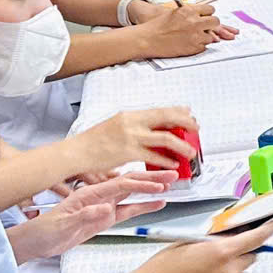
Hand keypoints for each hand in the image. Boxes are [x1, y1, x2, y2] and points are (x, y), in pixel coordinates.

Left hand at [6, 176, 165, 263]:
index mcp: (89, 195)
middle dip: (152, 178)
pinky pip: (128, 210)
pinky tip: (157, 203)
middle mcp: (99, 197)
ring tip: (170, 185)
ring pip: (132, 194)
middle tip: (173, 175)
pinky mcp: (104, 218)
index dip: (141, 185)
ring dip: (151, 189)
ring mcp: (103, 207)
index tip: (158, 185)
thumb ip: (84, 216)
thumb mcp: (63, 225)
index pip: (120, 185)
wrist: (36, 242)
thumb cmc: (44, 231)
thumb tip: (105, 209)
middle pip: (130, 184)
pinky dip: (144, 206)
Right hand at [76, 106, 199, 173]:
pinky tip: (174, 163)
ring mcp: (131, 137)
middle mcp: (132, 122)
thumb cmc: (94, 141)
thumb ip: (136, 126)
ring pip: (166, 138)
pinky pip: (154, 156)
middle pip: (167, 118)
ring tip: (191, 151)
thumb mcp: (116, 126)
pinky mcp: (129, 152)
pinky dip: (167, 159)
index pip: (160, 110)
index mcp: (130, 115)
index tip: (189, 114)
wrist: (77, 151)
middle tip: (196, 129)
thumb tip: (154, 128)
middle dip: (186, 123)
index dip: (179, 112)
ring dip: (182, 145)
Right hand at [123, 221, 272, 272]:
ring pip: (240, 270)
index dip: (269, 229)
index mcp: (221, 252)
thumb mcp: (189, 241)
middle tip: (229, 242)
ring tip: (207, 261)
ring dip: (232, 263)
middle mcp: (228, 271)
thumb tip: (230, 233)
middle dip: (244, 247)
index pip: (257, 238)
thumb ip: (214, 238)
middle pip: (251, 255)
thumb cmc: (163, 267)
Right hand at [131, 0, 226, 57]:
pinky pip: (204, 47)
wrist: (147, 39)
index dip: (208, 13)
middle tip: (205, 27)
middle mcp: (194, 22)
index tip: (206, 16)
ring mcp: (195, 35)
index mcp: (188, 11)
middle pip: (215, 21)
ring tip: (193, 37)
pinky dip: (198, 46)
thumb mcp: (174, 13)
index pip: (210, 9)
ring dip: (204, 37)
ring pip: (211, 36)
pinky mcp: (194, 47)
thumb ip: (189, 13)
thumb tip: (201, 15)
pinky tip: (188, 44)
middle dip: (211, 24)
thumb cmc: (157, 26)